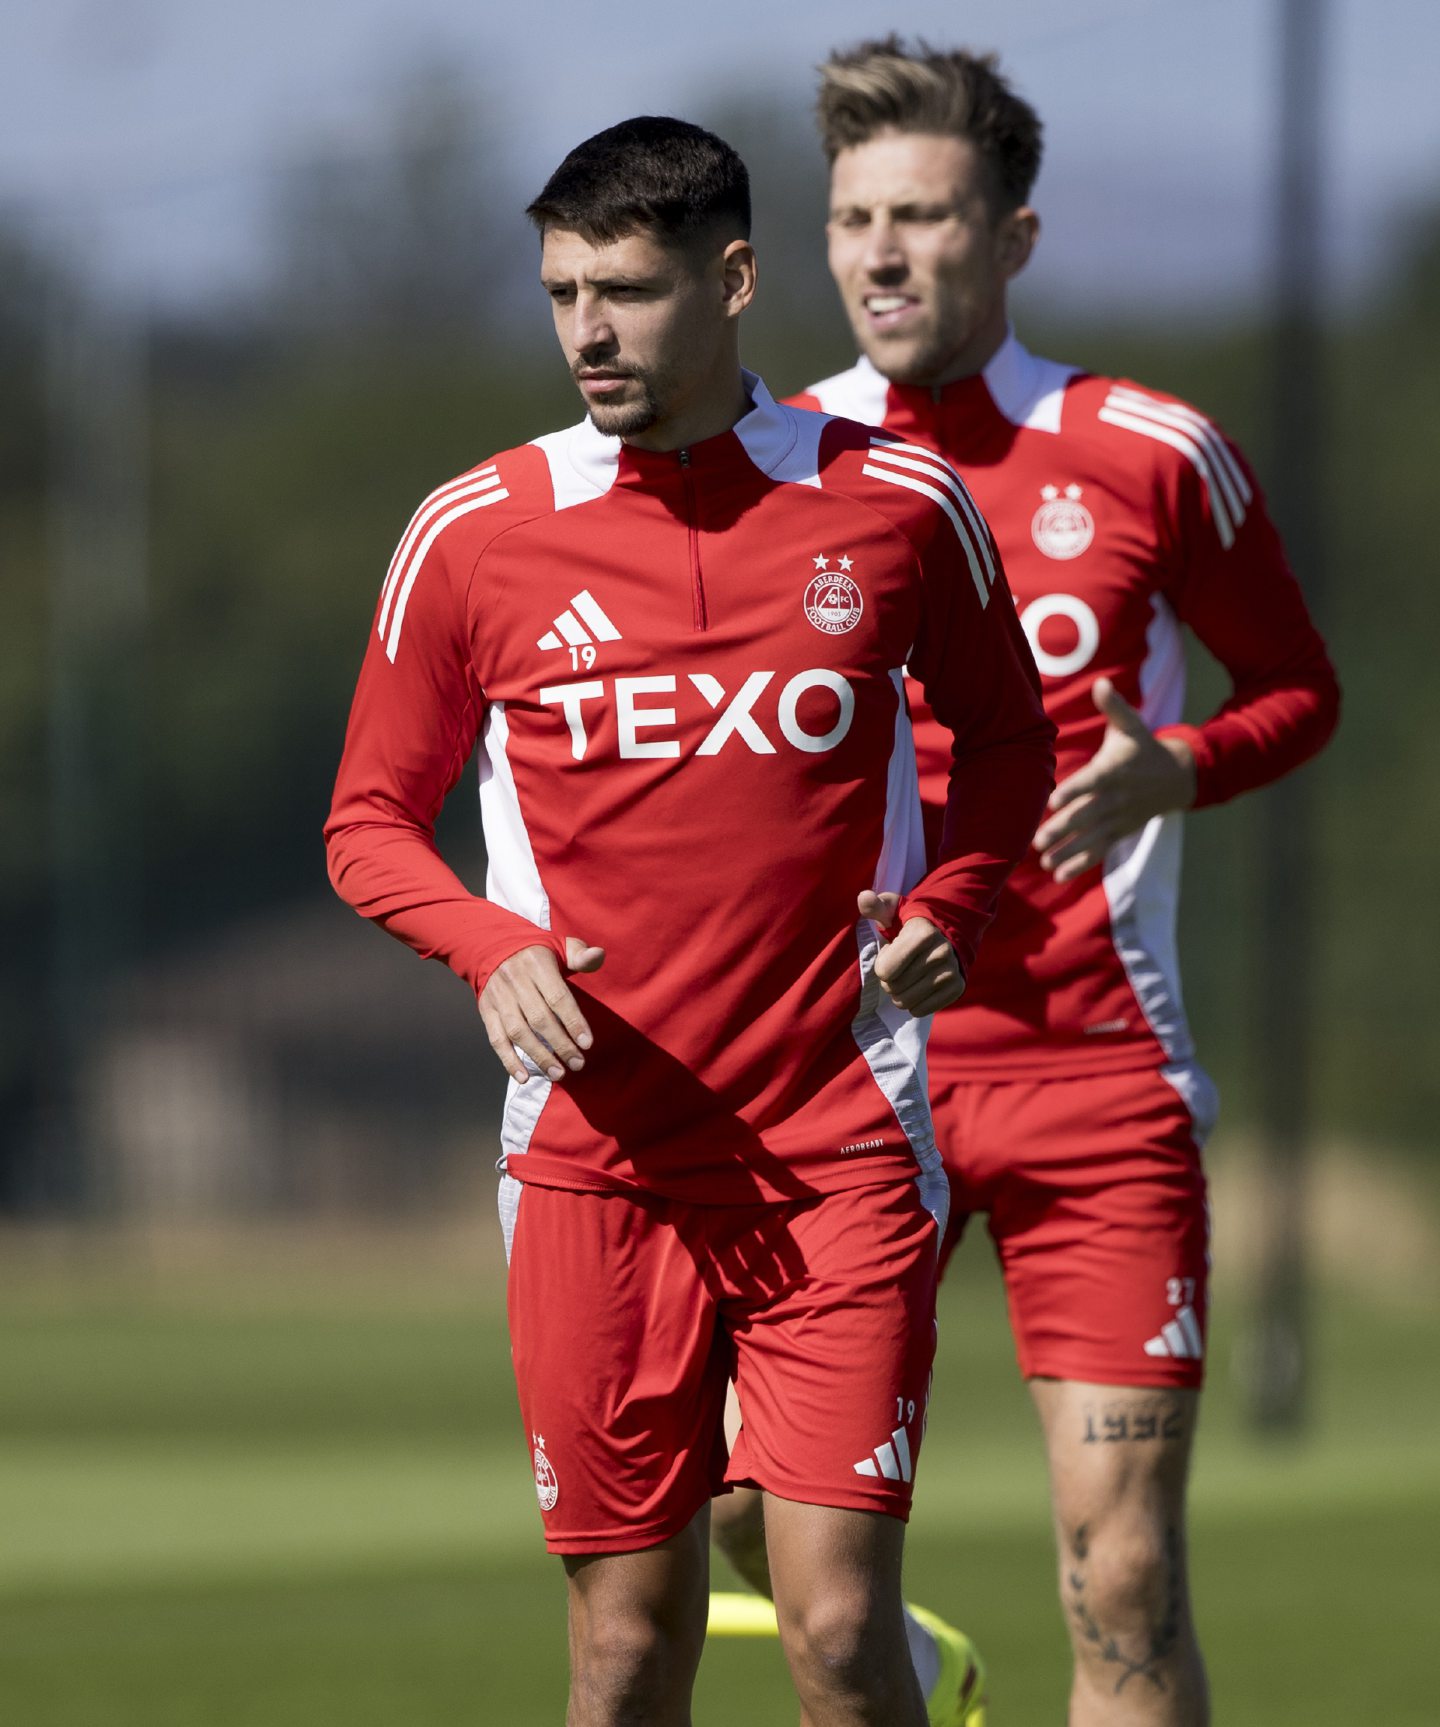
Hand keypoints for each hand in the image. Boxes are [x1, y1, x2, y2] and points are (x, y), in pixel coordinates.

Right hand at [478, 936, 604, 1083]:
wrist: (491, 947)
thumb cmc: (536, 954)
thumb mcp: (560, 946)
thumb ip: (580, 955)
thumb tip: (598, 955)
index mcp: (537, 964)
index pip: (558, 997)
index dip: (573, 1022)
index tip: (587, 1044)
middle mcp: (515, 981)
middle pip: (539, 1019)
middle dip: (561, 1045)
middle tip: (578, 1064)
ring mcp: (499, 998)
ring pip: (518, 1032)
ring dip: (538, 1056)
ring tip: (558, 1073)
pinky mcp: (486, 1011)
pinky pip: (496, 1039)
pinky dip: (509, 1060)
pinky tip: (524, 1078)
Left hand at [857, 891, 965, 1014]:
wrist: (945, 935)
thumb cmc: (908, 925)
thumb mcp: (892, 911)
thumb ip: (875, 906)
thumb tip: (863, 898)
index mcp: (923, 934)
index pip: (885, 971)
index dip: (883, 963)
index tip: (893, 950)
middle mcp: (941, 953)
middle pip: (893, 988)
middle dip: (889, 980)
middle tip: (900, 965)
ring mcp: (951, 972)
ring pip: (905, 1002)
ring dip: (900, 993)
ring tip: (908, 975)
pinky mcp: (957, 988)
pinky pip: (920, 1010)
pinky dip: (914, 1003)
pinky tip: (919, 985)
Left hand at [1034, 677, 1196, 881]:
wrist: (1176, 777)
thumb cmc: (1142, 747)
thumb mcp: (1132, 725)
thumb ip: (1114, 707)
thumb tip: (1101, 683)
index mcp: (1114, 771)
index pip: (1091, 782)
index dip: (1073, 791)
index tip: (1053, 801)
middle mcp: (1116, 798)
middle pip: (1087, 816)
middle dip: (1063, 830)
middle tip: (1037, 841)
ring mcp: (1118, 818)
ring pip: (1091, 839)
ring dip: (1067, 852)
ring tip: (1043, 863)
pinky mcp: (1119, 832)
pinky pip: (1100, 851)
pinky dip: (1080, 865)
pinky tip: (1058, 875)